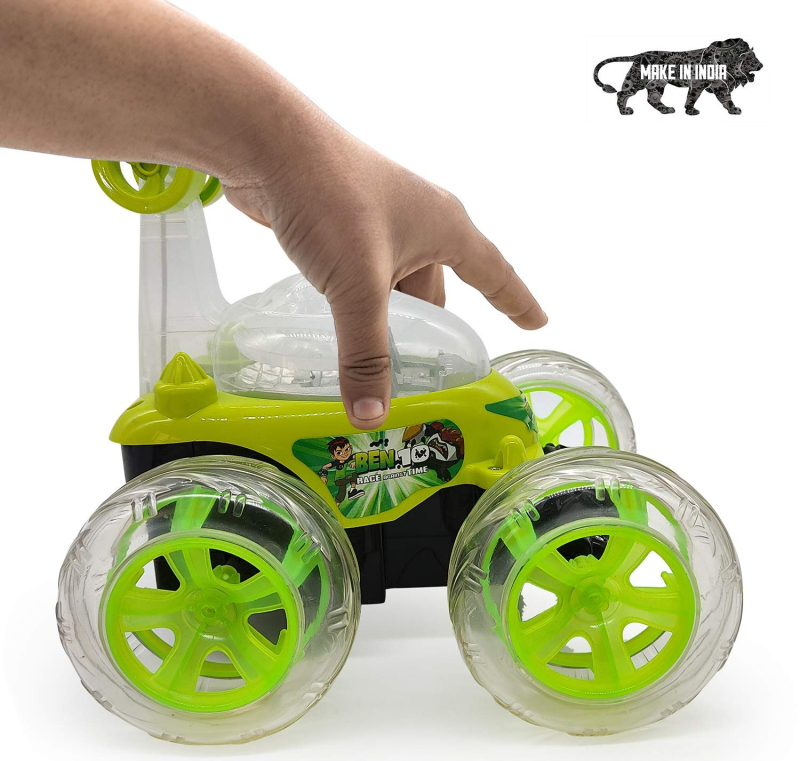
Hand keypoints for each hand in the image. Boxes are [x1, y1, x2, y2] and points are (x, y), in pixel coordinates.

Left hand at [222, 124, 546, 429]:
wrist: (266, 142)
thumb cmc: (332, 199)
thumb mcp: (358, 286)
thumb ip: (365, 355)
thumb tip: (371, 416)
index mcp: (445, 227)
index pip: (494, 273)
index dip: (517, 302)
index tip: (537, 323)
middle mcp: (418, 223)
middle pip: (434, 292)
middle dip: (427, 334)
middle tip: (422, 376)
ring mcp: (378, 222)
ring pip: (392, 288)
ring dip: (384, 323)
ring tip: (371, 364)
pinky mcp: (342, 226)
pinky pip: (361, 278)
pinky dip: (356, 307)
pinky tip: (339, 330)